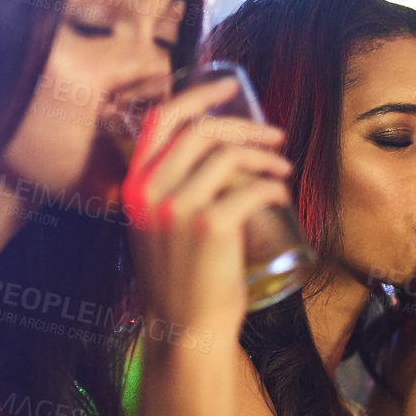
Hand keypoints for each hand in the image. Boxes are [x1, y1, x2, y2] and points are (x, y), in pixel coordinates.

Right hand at [122, 75, 293, 339]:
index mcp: (133, 186)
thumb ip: (169, 190)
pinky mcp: (210, 227)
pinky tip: (280, 195)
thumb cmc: (180, 280)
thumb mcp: (156, 226)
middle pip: (202, 131)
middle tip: (273, 136)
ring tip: (282, 168)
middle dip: (245, 127)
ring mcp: (177, 209)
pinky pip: (250, 190)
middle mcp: (148, 192)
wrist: (184, 330)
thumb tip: (215, 154)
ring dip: (264, 157)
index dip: (197, 94)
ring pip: (228, 156)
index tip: (228, 85)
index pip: (160, 119)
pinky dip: (272, 188)